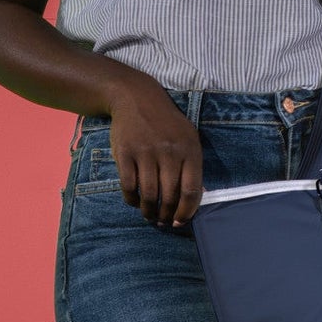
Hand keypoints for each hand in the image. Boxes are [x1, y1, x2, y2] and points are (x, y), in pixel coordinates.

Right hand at [104, 79, 204, 228]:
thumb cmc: (167, 123)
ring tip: (150, 216)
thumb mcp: (188, 137)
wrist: (136, 98)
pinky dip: (131, 199)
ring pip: (148, 194)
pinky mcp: (125, 153)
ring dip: (149, 211)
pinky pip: (129, 185)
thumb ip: (192, 165)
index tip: (181, 222)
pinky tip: (135, 202)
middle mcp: (169, 152)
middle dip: (167, 215)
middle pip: (169, 195)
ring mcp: (146, 152)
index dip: (186, 211)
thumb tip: (196, 197)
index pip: (191, 190)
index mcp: (189, 150)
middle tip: (164, 222)